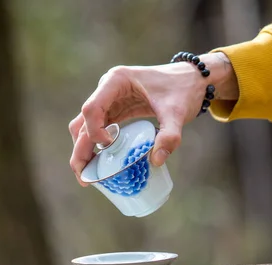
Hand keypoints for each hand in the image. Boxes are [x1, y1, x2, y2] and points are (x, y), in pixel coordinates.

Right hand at [68, 52, 237, 185]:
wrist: (191, 80)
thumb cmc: (183, 90)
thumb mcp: (178, 113)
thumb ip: (169, 135)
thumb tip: (156, 161)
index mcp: (116, 81)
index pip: (92, 108)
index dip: (94, 131)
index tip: (109, 146)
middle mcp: (106, 89)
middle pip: (82, 122)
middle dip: (80, 150)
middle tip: (84, 177)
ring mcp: (108, 100)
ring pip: (84, 127)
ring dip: (83, 151)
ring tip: (88, 177)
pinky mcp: (114, 110)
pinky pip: (96, 129)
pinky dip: (94, 147)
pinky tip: (98, 165)